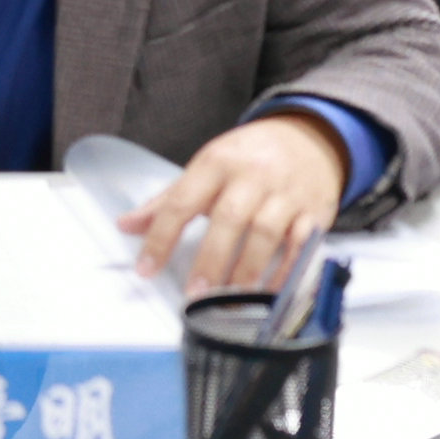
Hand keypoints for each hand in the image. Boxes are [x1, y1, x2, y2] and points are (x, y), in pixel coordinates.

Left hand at [136, 111, 348, 294]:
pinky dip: (287, 271)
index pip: (183, 201)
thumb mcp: (207, 167)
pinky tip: (269, 293)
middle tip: (195, 293)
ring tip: (230, 299)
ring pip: (266, 233)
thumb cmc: (249, 158)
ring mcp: (286, 194)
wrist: (311, 139)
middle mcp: (253, 176)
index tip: (146, 269)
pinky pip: (302, 245)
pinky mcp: (315, 212)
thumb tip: (124, 225)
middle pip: (229, 218)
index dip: (161, 237)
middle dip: (211, 258)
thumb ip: (167, 200)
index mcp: (217, 162)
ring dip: (247, 270)